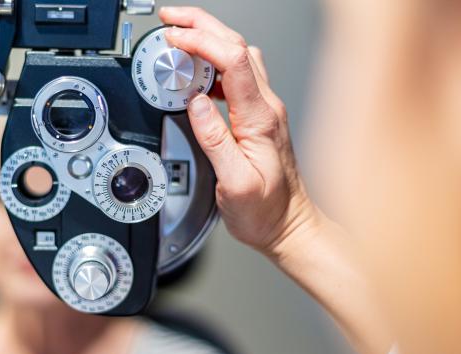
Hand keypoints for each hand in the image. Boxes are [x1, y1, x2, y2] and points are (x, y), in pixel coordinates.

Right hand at [160, 7, 392, 353]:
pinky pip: (237, 76)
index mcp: (260, 118)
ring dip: (209, 37)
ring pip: (239, 55)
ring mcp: (265, 109)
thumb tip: (196, 104)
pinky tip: (197, 70)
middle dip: (202, 25)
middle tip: (170, 19)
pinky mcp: (259, 117)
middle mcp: (267, 107)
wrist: (290, 227)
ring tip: (180, 33)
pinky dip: (214, 61)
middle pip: (237, 46)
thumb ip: (216, 141)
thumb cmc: (267, 213)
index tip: (173, 39)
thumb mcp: (235, 184)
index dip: (201, 42)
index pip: (233, 61)